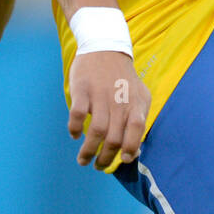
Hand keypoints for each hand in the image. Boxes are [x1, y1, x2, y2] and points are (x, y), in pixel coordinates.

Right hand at [67, 50, 150, 170]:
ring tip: (83, 160)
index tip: (123, 159)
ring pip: (96, 131)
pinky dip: (75, 128)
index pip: (137, 129)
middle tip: (98, 166)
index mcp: (134, 103)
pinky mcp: (82, 89)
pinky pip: (78, 114)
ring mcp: (100, 95)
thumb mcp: (139, 96)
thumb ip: (138, 121)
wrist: (105, 47)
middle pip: (114, 137)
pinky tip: (75, 135)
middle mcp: (118, 101)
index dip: (131, 147)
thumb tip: (133, 152)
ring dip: (88, 151)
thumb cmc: (123, 78)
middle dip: (105, 158)